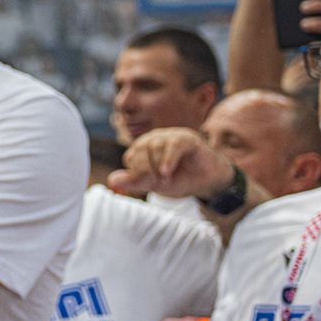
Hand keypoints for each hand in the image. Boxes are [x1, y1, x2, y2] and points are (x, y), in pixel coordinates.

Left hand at [107, 128, 235, 200]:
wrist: (208, 181)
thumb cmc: (181, 179)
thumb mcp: (155, 184)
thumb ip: (134, 182)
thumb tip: (111, 180)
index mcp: (144, 148)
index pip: (131, 158)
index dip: (137, 174)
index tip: (149, 184)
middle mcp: (154, 139)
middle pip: (139, 150)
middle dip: (146, 170)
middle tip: (159, 183)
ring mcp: (170, 136)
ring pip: (154, 146)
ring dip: (158, 168)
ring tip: (167, 180)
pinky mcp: (187, 137)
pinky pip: (173, 144)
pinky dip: (167, 159)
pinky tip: (167, 172)